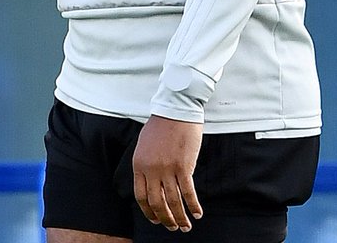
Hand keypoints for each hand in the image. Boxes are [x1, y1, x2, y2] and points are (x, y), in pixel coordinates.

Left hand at [132, 115, 204, 231]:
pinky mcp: (183, 166)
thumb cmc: (161, 125)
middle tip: (173, 227)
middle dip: (165, 219)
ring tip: (186, 226)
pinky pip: (188, 192)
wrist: (175, 109)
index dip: (149, 212)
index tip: (156, 219)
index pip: (141, 197)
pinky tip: (197, 213)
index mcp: (139, 165)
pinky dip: (193, 206)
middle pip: (157, 203)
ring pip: (173, 201)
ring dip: (180, 217)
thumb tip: (153, 183)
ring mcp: (166, 169)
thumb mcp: (144, 146)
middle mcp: (150, 169)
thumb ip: (146, 165)